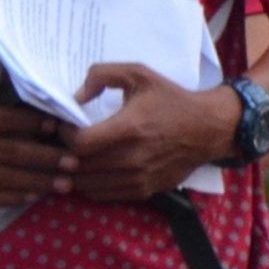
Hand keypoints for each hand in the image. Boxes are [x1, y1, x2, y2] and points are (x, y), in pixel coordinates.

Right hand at [0, 76, 70, 207]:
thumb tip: (23, 68)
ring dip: (35, 182)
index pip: (0, 120)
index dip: (30, 125)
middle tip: (73, 162)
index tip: (57, 127)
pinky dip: (8, 198)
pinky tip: (31, 196)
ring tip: (62, 184)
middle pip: (6, 153)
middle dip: (44, 159)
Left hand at [63, 66, 237, 202]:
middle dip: (63, 156)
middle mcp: (133, 158)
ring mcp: (139, 178)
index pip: (81, 143)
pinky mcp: (145, 190)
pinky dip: (90, 185)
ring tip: (72, 157)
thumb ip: (101, 75)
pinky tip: (90, 170)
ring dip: (74, 173)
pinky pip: (105, 195)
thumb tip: (76, 96)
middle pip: (80, 168)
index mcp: (130, 127)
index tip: (63, 126)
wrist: (208, 129)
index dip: (64, 135)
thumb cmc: (170, 99)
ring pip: (89, 185)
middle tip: (60, 144)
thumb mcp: (138, 74)